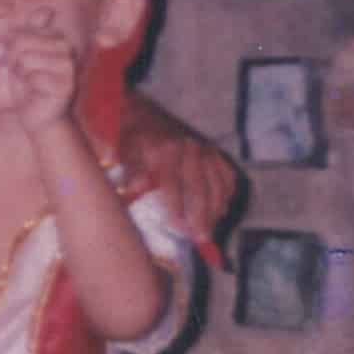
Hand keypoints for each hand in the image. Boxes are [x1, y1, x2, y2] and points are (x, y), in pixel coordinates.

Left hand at [5, 30, 78, 132]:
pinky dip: (28, 87)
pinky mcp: (66, 85)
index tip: (21, 63)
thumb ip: (28, 32)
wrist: (38, 116)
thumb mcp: (22, 54)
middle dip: (14, 61)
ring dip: (21, 74)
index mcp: (56, 38)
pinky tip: (36, 92)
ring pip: (26, 59)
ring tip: (30, 82)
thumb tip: (47, 10)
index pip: (20, 32)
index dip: (12, 50)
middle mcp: (66, 49)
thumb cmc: (28, 85)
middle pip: (20, 42)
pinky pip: (34, 77)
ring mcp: (68, 67)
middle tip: (25, 75)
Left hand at [121, 105, 243, 242]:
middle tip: (202, 238)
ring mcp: (204, 149)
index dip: (176, 209)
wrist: (144, 114)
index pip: (173, 185)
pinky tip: (221, 210)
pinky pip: (227, 175)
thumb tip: (135, 187)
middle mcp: (189, 149)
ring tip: (211, 230)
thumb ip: (132, 170)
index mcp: (165, 150)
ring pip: (217, 184)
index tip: (178, 228)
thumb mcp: (126, 152)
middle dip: (201, 216)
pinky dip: (226, 194)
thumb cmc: (133, 140)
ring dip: (216, 209)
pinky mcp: (213, 151)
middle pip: (199, 188)